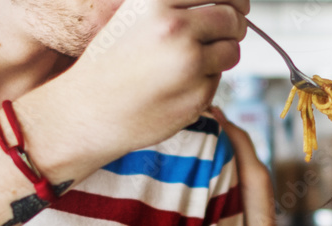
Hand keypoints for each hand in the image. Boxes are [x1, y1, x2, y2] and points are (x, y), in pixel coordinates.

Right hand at [35, 0, 247, 171]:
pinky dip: (207, 81)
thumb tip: (223, 3)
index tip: (239, 6)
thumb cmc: (110, 61)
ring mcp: (189, 65)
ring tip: (200, 61)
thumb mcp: (134, 15)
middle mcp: (176, 28)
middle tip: (230, 32)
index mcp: (157, 1)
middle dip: (235, 25)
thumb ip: (172, 5)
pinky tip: (180, 86)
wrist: (92, 109)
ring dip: (224, 54)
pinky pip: (217, 81)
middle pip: (231, 18)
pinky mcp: (197, 96)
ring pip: (231, 51)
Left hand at [215, 107, 331, 225]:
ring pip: (230, 211)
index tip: (222, 118)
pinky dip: (232, 203)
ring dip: (224, 176)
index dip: (240, 154)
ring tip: (211, 139)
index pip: (254, 195)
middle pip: (233, 193)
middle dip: (221, 153)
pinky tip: (227, 194)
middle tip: (206, 112)